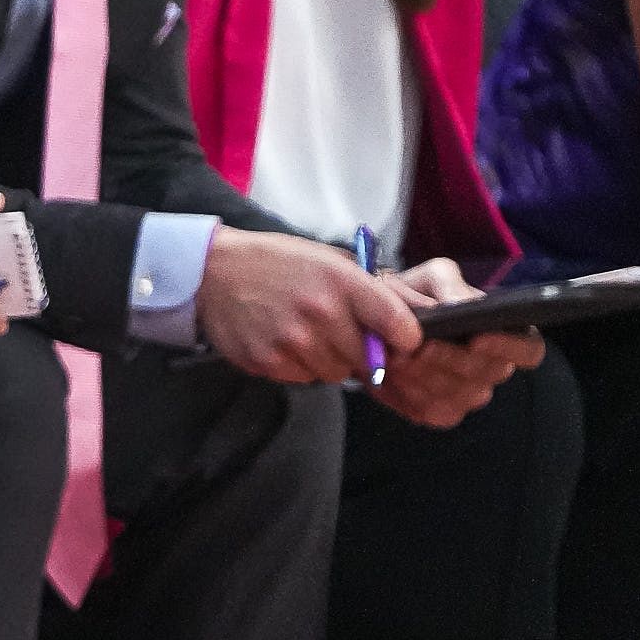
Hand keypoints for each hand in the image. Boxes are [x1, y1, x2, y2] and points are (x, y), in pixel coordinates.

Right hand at [195, 229, 424, 384]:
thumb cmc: (280, 264)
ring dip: (328, 360)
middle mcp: (319, 313)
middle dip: (361, 351)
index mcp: (342, 282)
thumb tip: (423, 315)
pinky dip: (300, 366)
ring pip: (334, 373)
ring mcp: (291, 341)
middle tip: (340, 333)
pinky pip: (303, 378)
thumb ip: (375, 291)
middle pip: (367, 358)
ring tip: (307, 334)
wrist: (216, 271)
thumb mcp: (331, 261)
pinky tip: (283, 341)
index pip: (397, 324)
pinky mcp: (267, 361)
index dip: (407, 339)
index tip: (405, 342)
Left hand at [369, 256, 538, 428]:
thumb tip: (461, 303)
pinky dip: (412, 394)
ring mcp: (467, 394)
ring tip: (398, 356)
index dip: (510, 347)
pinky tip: (394, 375)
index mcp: (504, 333)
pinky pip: (434, 411)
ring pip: (461, 395)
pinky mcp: (438, 412)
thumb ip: (449, 284)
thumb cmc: (414, 295)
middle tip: (417, 345)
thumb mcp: (430, 277)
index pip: (529, 349)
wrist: (373, 322)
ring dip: (428, 376)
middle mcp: (492, 367)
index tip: (477, 339)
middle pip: (489, 374)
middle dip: (451, 359)